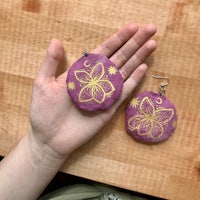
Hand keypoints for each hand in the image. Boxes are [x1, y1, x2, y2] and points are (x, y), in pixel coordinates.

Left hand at [30, 23, 156, 160]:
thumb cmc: (44, 111)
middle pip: (119, 58)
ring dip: (138, 58)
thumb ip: (51, 62)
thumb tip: (56, 40)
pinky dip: (133, 80)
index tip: (132, 27)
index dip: (118, 39)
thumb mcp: (43, 83)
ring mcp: (105, 93)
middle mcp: (96, 80)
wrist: (50, 138)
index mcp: (82, 72)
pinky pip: (123, 92)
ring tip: (152, 44)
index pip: (103, 51)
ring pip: (124, 72)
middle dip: (134, 43)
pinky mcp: (109, 108)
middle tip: (150, 29)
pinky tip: (143, 68)